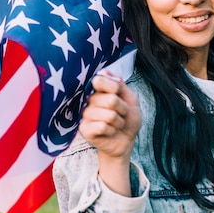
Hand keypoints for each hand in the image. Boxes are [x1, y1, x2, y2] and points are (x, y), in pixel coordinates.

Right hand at [79, 70, 141, 195]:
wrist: (126, 141)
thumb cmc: (127, 119)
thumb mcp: (130, 99)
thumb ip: (119, 85)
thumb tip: (104, 71)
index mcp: (98, 90)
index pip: (100, 80)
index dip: (114, 87)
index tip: (118, 94)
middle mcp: (88, 100)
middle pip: (110, 99)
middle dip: (122, 109)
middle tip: (121, 114)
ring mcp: (85, 115)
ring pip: (108, 114)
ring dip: (119, 121)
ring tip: (116, 124)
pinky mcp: (84, 129)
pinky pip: (103, 126)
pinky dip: (112, 130)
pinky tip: (109, 132)